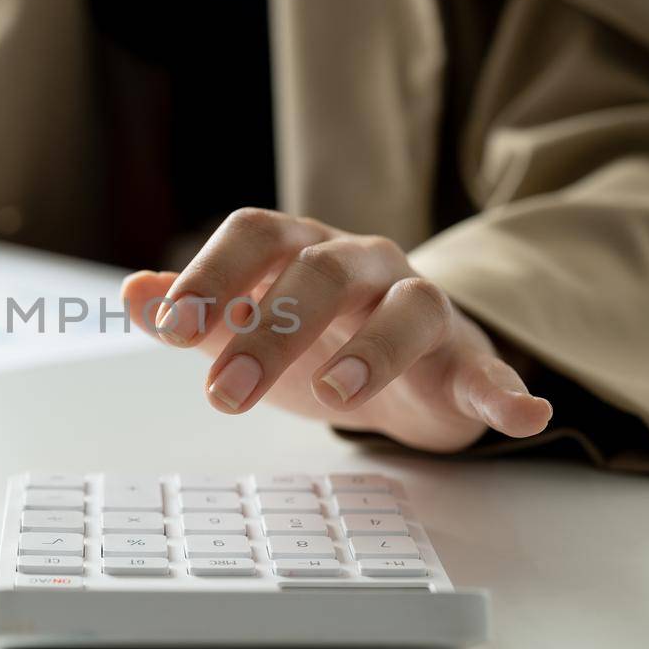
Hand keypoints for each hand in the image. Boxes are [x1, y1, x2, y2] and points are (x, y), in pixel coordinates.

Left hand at [121, 208, 552, 452]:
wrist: (406, 374)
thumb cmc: (317, 342)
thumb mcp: (247, 328)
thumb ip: (195, 313)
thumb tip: (131, 291)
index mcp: (305, 251)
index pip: (259, 234)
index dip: (214, 272)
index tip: (169, 324)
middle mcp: (367, 265)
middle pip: (323, 273)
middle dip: (270, 329)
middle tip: (222, 393)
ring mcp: (423, 309)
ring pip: (409, 308)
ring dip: (373, 349)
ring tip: (337, 397)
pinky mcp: (469, 361)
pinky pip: (492, 369)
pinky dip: (506, 390)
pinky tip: (518, 414)